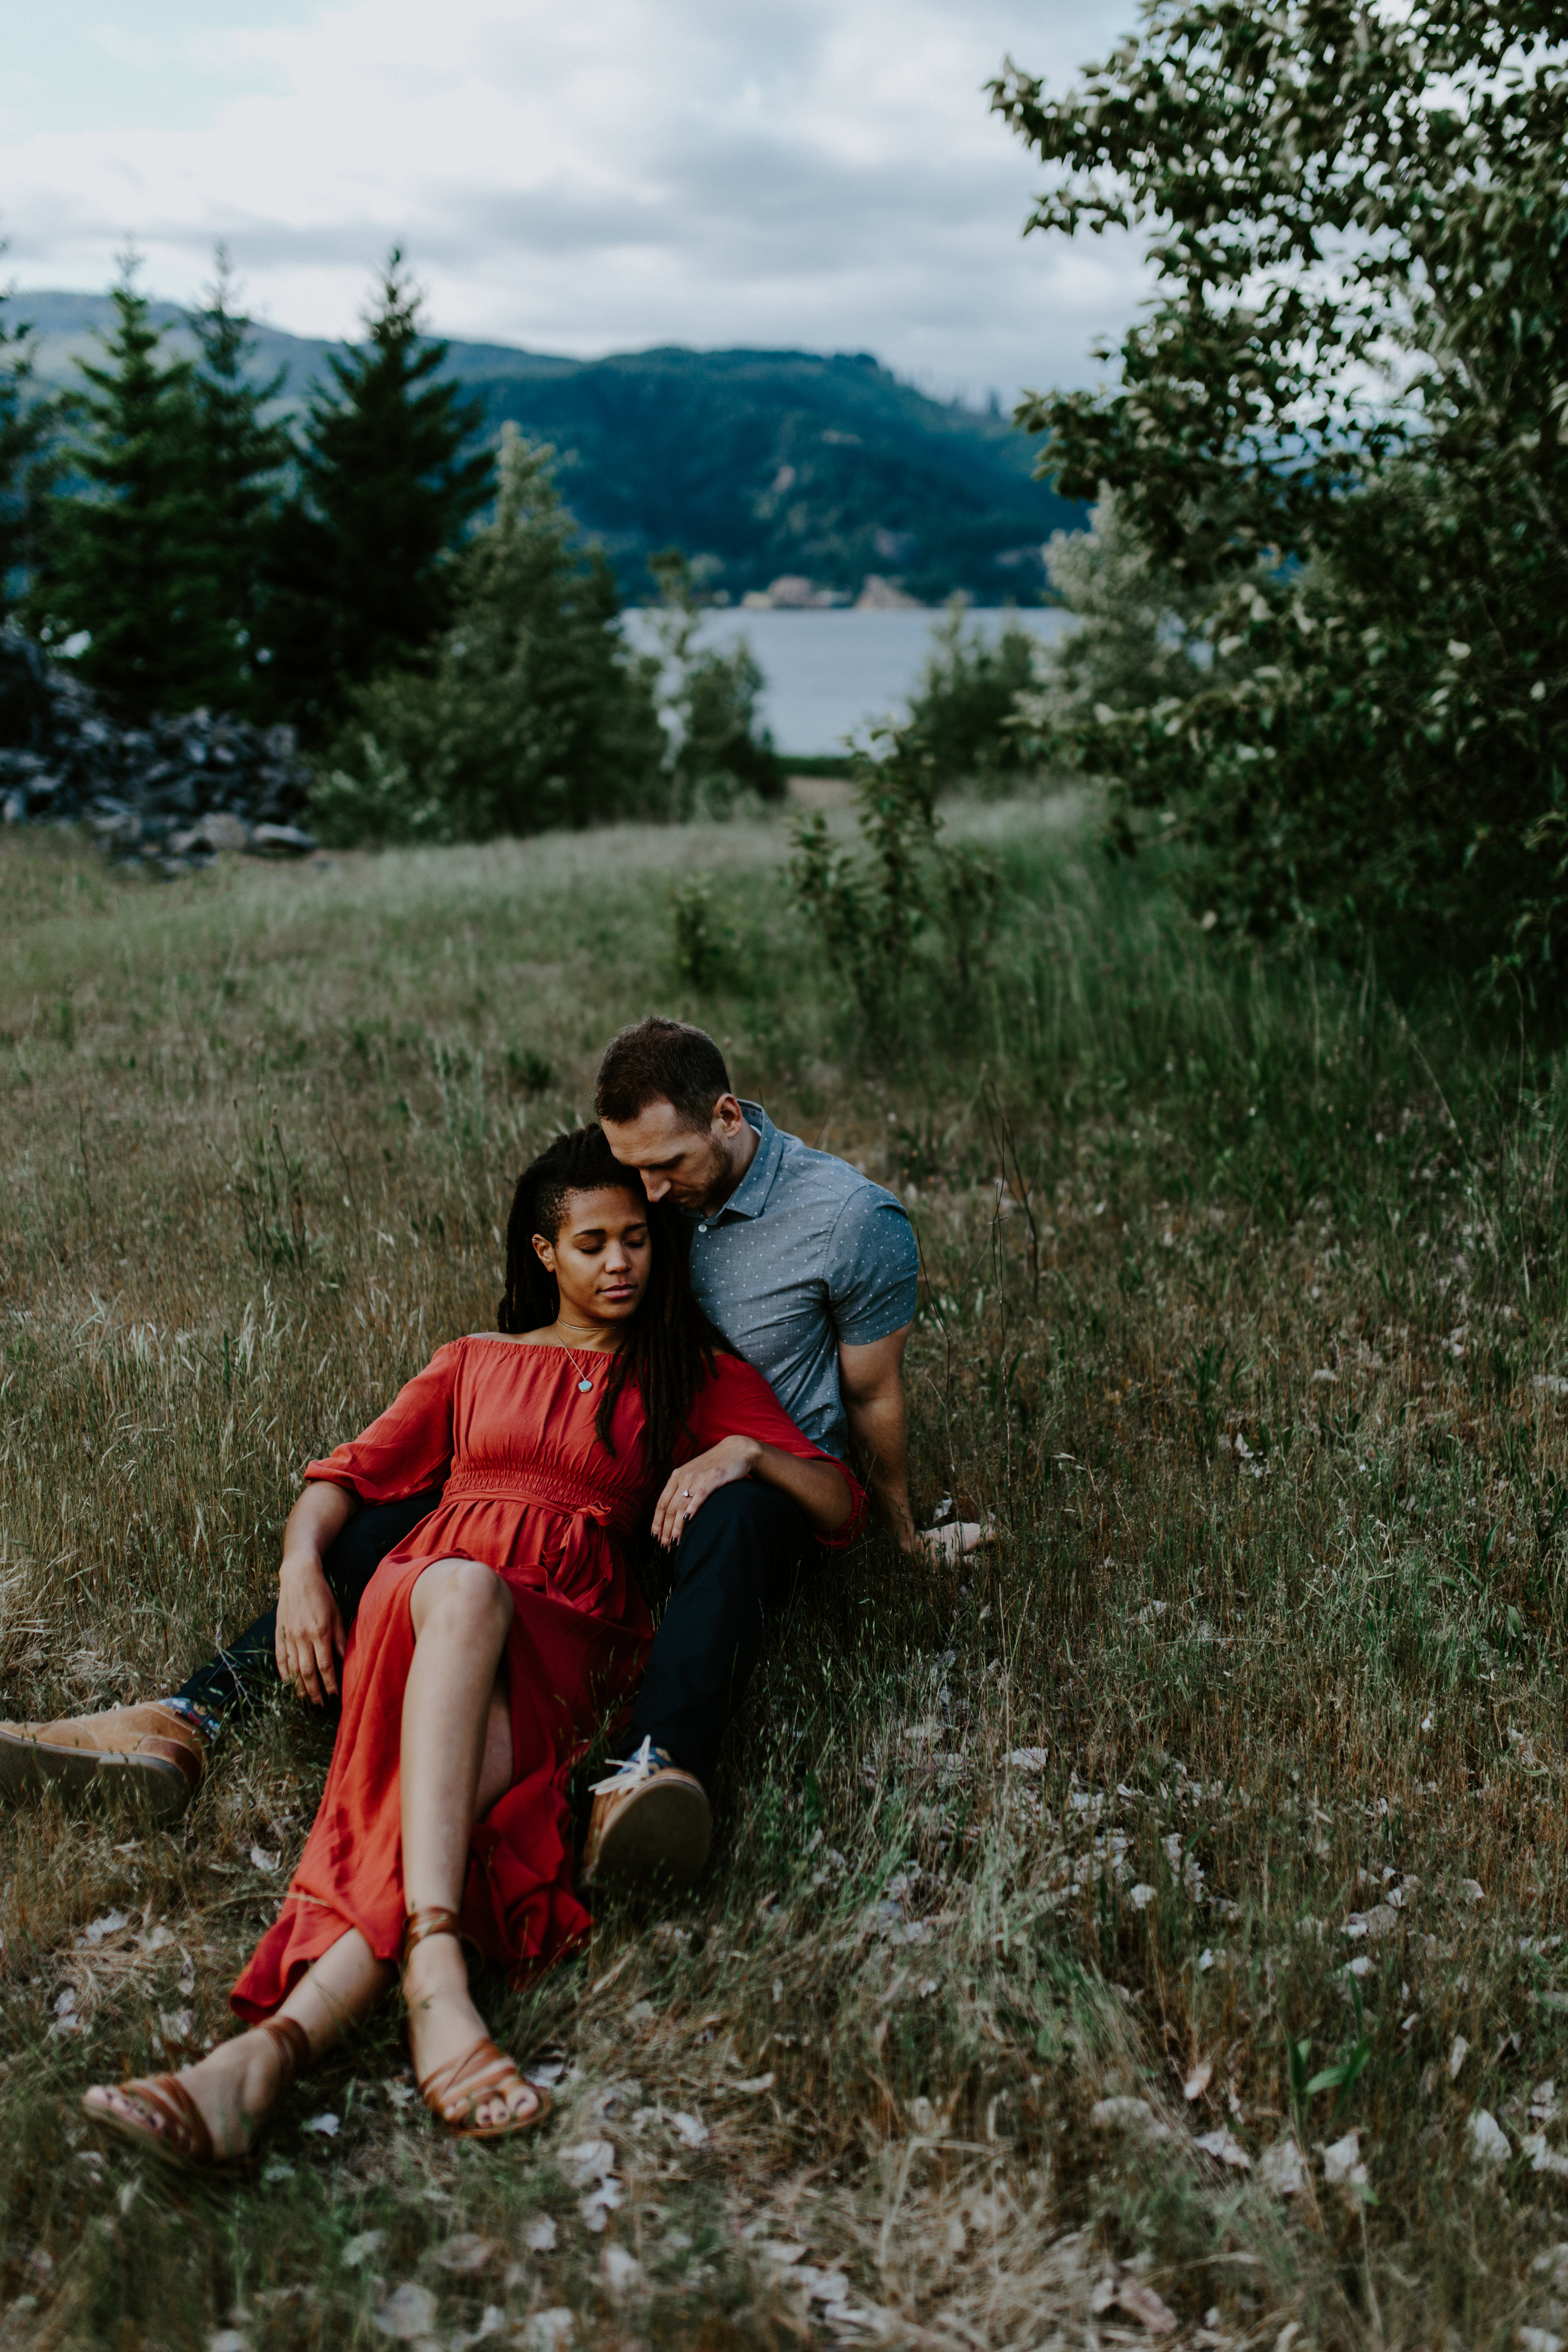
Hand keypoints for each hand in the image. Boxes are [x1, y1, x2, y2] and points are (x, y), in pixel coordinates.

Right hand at [275, 1550, 347, 1704]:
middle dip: (315, 1691)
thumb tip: (347, 1659)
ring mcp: (288, 1635)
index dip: (330, 1683)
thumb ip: (340, 1638)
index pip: (325, 1666)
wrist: (298, 1576)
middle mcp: (302, 1637)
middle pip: (308, 1672)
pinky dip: (284, 1672)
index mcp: (319, 1632)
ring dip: (299, 1686)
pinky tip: (288, 1683)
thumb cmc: (322, 1593)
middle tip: (320, 1705)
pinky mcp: (279, 1633)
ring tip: (306, 1699)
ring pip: (293, 1668)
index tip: (335, 1695)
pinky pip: (280, 1657)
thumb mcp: (336, 1613)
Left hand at [652, 1436, 759, 1549]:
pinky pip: (699, 1495)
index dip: (657, 1522)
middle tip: (665, 1547)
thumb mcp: (694, 1475)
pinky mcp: (713, 1477)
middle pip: (670, 1508)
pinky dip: (692, 1508)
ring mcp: (697, 1477)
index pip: (661, 1503)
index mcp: (676, 1476)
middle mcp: (683, 1476)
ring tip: (674, 1542)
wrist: (736, 1450)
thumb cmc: (715, 1466)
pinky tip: (687, 1521)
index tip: (655, 1538)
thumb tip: (676, 1514)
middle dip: (665, 1530)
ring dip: (676, 1527)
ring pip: (681, 1505)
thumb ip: (683, 1490)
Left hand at [918, 1519, 995, 1564]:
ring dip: (984, 1534)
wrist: (915, 1546)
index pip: (991, 1534)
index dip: (1001, 1540)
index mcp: (969, 1538)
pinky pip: (968, 1528)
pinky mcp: (951, 1527)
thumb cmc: (933, 1558)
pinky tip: (972, 1541)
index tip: (1007, 1547)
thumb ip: (970, 1563)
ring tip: (988, 1545)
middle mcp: (965, 1529)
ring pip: (976, 1528)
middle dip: (994, 1537)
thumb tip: (985, 1562)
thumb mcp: (952, 1565)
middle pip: (986, 1529)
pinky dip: (974, 1533)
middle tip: (1000, 1548)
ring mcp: (958, 1527)